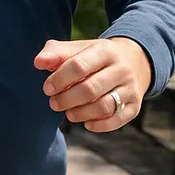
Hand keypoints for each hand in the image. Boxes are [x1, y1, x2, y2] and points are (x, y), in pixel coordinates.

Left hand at [35, 38, 150, 131]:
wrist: (135, 60)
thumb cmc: (95, 56)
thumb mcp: (78, 48)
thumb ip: (56, 53)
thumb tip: (38, 63)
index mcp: (104, 51)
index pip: (78, 66)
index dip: (59, 79)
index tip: (47, 88)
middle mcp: (121, 69)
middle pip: (91, 89)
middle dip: (67, 99)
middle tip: (54, 103)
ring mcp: (131, 88)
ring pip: (104, 107)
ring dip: (81, 114)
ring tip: (68, 113)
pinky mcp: (135, 105)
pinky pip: (117, 120)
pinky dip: (99, 125)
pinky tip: (86, 122)